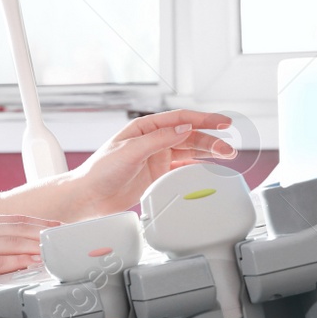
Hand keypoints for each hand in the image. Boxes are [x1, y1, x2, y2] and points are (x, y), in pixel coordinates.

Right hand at [0, 214, 60, 299]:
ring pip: (12, 243)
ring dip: (37, 246)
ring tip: (58, 250)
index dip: (39, 223)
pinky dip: (17, 262)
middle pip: (18, 229)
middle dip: (46, 233)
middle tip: (67, 238)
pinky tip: (32, 264)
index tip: (58, 228)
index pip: (13, 220)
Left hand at [66, 110, 234, 219]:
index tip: (223, 123)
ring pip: (188, 152)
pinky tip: (208, 170)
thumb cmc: (100, 171)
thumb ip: (158, 140)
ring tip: (226, 157)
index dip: (203, 119)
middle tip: (228, 149)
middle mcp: (152, 141)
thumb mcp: (129, 152)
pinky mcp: (156, 176)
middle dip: (210, 140)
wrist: (88, 197)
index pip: (180, 119)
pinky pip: (181, 169)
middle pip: (188, 136)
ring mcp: (155, 159)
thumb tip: (183, 128)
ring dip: (207, 153)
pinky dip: (196, 169)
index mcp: (145, 129)